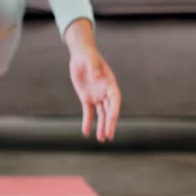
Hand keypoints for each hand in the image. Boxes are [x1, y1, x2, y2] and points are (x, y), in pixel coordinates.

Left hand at [65, 20, 121, 141]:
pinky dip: (87, 122)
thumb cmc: (88, 56)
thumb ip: (94, 67)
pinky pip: (88, 112)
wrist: (81, 55)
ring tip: (102, 139)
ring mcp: (97, 96)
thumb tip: (97, 76)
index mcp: (110, 83)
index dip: (114, 110)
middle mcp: (105, 92)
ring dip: (101, 126)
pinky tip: (86, 132)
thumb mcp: (90, 59)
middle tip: (109, 136)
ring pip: (101, 114)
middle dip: (109, 123)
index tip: (112, 119)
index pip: (115, 100)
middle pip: (109, 110)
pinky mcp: (87, 98)